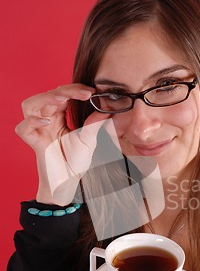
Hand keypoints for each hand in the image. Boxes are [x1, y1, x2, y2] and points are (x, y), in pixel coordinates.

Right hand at [15, 83, 106, 203]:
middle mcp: (46, 120)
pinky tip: (47, 122)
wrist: (68, 181)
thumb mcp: (89, 139)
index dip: (74, 89)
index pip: (62, 94)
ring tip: (62, 100)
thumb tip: (107, 108)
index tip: (92, 91)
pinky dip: (32, 121)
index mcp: (58, 116)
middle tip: (84, 94)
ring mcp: (38, 130)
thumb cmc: (75, 161)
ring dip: (45, 99)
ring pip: (30, 105)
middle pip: (46, 95)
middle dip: (64, 91)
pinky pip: (23, 128)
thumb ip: (95, 123)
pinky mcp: (33, 142)